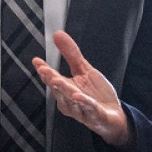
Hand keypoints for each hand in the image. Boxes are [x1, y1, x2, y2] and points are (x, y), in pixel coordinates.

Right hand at [34, 30, 131, 149]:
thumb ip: (71, 54)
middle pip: (60, 90)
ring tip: (58, 81)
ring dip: (65, 91)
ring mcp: (82, 110)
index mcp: (66, 89)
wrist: (114, 115)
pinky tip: (79, 96)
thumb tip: (57, 34)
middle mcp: (70, 101)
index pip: (53, 79)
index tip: (37, 61)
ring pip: (71, 101)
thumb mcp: (85, 70)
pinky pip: (89, 109)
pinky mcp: (96, 116)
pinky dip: (84, 103)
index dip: (45, 71)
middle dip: (52, 80)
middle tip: (45, 71)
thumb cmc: (96, 94)